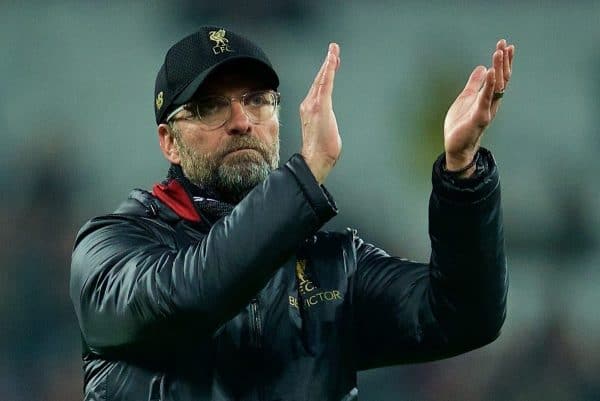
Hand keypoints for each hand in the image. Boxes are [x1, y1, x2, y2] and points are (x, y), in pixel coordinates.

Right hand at [300, 43, 340, 183]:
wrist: (315, 159)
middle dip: (327, 63)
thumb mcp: (325, 129)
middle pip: (319, 79)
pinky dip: (329, 71)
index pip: (319, 87)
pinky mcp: (320, 106)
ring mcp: (313, 105)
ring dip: (328, 63)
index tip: (332, 62)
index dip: (325, 73)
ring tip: (334, 51)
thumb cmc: (321, 150)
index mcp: (310, 109)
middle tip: (334, 49)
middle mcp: (308, 104)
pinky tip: (332, 61)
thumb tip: (328, 120)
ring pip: (322, 79)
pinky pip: (326, 84)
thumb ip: (326, 120)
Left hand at [443, 39, 514, 175]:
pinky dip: (489, 85)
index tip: (504, 44)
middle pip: (502, 79)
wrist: (456, 146)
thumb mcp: (466, 98)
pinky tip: (490, 71)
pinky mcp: (479, 117)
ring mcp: (487, 110)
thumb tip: (482, 67)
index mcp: (488, 97)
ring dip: (498, 68)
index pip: (499, 76)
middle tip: (504, 44)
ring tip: (499, 52)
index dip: (503, 61)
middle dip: (504, 61)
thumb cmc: (461, 124)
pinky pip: (486, 99)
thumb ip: (474, 84)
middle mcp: (492, 102)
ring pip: (497, 86)